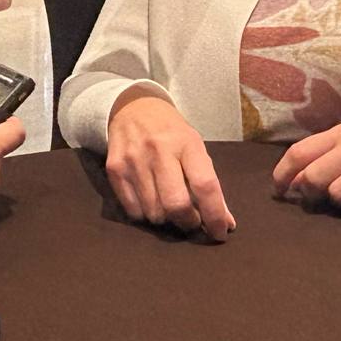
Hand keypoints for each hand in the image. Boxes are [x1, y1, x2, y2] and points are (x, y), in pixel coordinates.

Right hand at [104, 91, 234, 241]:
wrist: (132, 108)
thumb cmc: (171, 133)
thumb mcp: (194, 147)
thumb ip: (208, 183)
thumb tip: (226, 223)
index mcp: (187, 143)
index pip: (205, 185)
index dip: (215, 215)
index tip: (220, 232)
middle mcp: (159, 149)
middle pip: (176, 204)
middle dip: (188, 221)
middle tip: (191, 221)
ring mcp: (134, 160)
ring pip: (154, 213)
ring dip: (166, 218)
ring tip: (168, 205)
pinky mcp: (115, 169)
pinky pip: (133, 211)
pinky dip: (146, 214)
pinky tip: (150, 200)